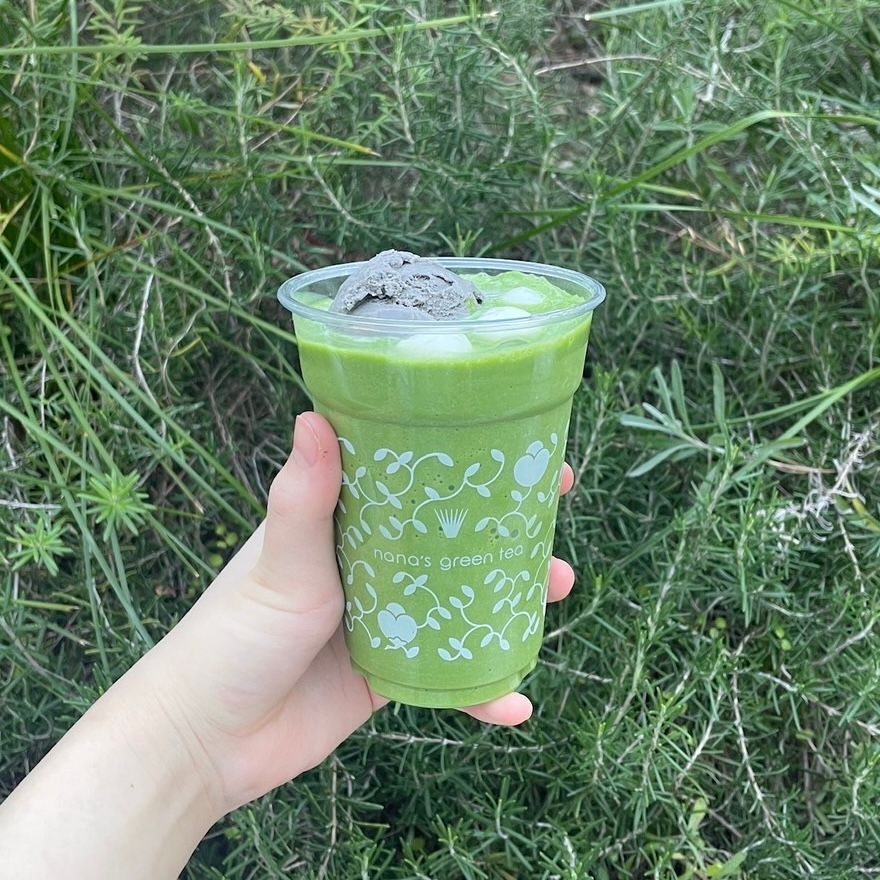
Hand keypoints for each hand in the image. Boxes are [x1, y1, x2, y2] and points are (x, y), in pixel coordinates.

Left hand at [145, 412, 577, 814]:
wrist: (208, 739)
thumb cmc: (234, 635)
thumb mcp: (279, 562)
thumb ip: (304, 497)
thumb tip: (315, 416)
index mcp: (345, 524)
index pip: (415, 479)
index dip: (466, 462)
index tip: (520, 448)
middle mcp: (370, 564)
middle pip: (452, 536)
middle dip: (506, 527)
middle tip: (554, 516)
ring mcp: (385, 619)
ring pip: (462, 600)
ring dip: (512, 598)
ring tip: (558, 588)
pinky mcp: (389, 673)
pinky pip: (449, 676)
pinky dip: (482, 689)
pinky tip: (515, 704)